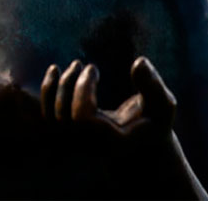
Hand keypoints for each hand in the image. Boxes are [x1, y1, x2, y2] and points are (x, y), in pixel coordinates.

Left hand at [39, 57, 207, 198]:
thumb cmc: (153, 120)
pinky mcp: (67, 134)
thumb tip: (139, 62)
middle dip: (68, 84)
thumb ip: (153, 86)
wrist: (141, 141)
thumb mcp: (162, 104)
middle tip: (79, 63)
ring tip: (70, 66)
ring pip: (50, 118)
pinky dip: (46, 92)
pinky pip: (45, 117)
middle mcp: (89, 145)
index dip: (83, 89)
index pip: (82, 117)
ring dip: (53, 87)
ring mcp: (76, 142)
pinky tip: (54, 71)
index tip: (93, 68)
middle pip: (63, 117)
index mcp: (109, 140)